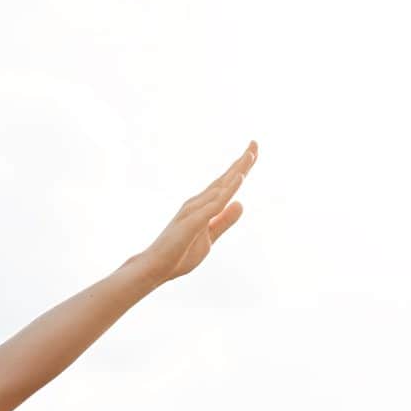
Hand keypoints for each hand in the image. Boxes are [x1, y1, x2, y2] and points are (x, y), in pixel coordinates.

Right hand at [133, 141, 257, 282]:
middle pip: (225, 180)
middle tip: (255, 143)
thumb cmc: (179, 254)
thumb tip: (240, 203)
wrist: (155, 267)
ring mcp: (195, 210)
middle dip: (242, 162)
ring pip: (221, 187)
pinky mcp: (193, 221)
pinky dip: (227, 191)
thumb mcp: (209, 237)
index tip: (253, 152)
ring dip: (236, 171)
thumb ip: (224, 221)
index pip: (226, 185)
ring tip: (250, 155)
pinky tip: (238, 179)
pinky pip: (214, 204)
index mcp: (203, 207)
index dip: (240, 168)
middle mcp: (198, 203)